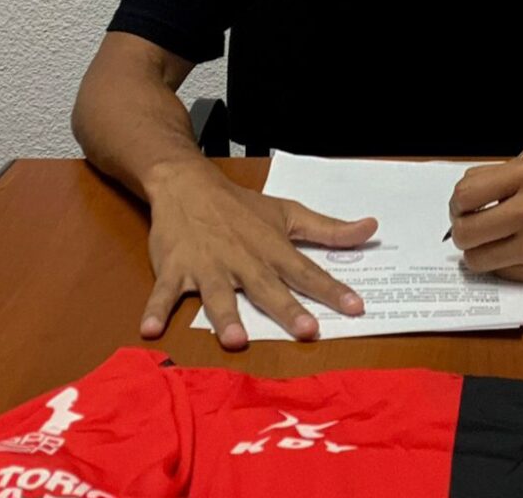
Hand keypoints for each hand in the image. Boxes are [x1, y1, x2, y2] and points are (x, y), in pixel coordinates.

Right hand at [141, 160, 376, 348]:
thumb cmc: (242, 207)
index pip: (307, 271)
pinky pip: (164, 291)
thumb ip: (328, 229)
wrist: (187, 183)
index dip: (332, 290)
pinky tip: (151, 330)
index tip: (356, 307)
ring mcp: (207, 265)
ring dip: (225, 316)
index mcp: (271, 247)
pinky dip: (156, 309)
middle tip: (307, 331)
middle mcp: (243, 259)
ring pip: (217, 294)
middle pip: (267, 287)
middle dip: (287, 308)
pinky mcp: (174, 268)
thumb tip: (371, 228)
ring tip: (236, 340)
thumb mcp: (288, 213)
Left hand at [448, 160, 522, 283]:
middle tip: (473, 229)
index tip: (464, 208)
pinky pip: (501, 273)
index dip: (458, 204)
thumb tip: (461, 203)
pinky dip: (502, 266)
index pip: (465, 193)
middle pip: (465, 231)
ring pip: (477, 259)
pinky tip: (517, 253)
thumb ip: (499, 182)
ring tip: (493, 244)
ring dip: (478, 253)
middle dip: (462, 232)